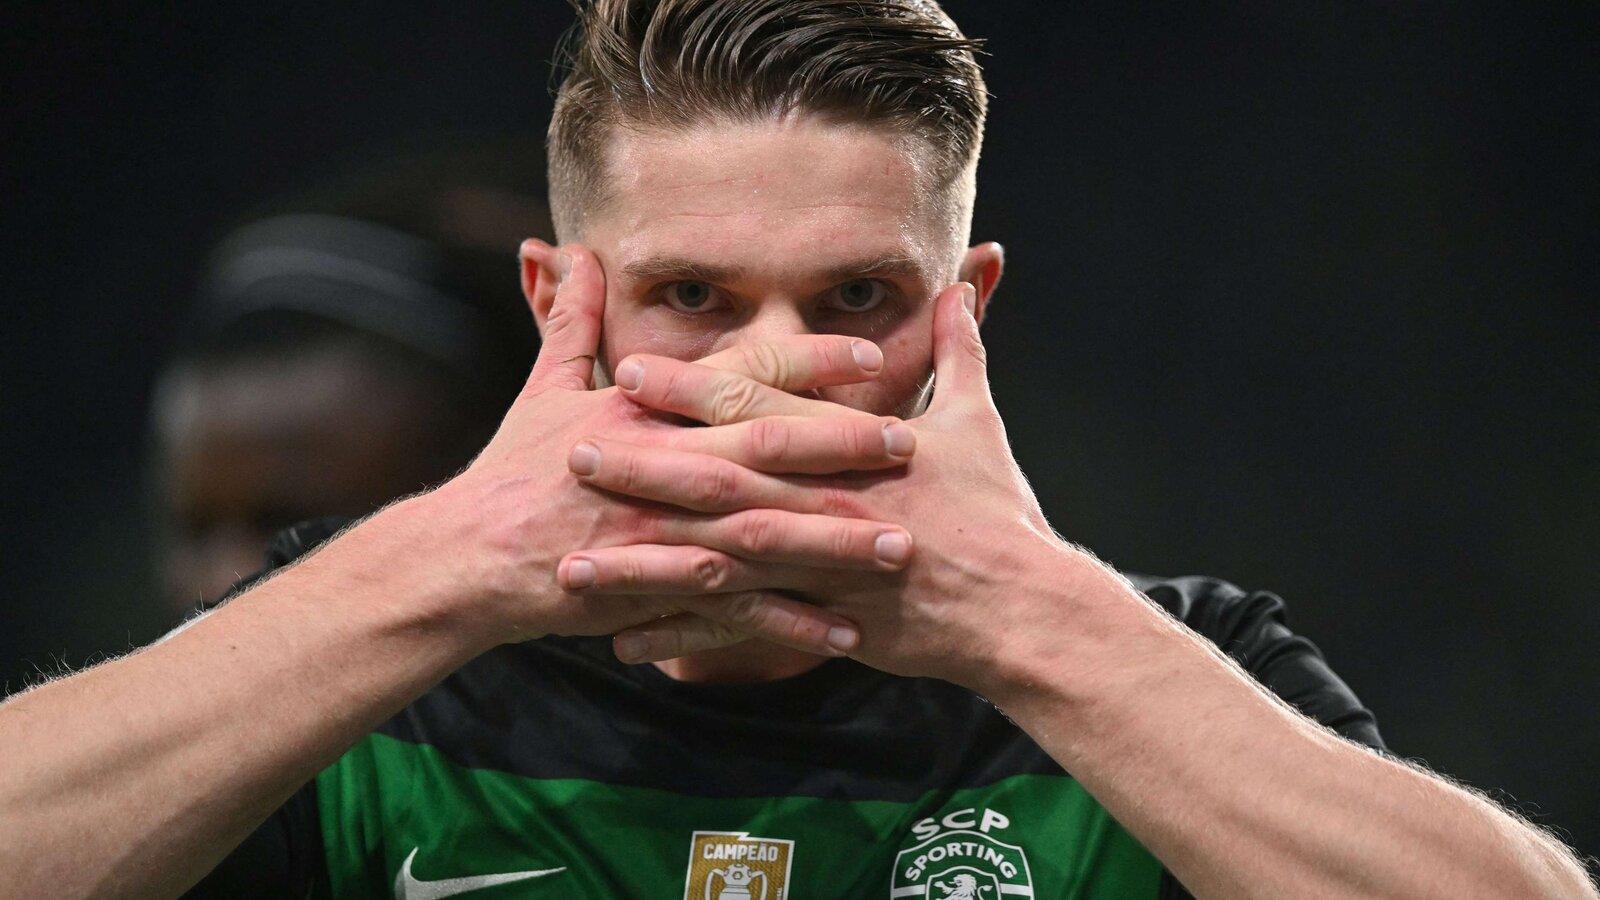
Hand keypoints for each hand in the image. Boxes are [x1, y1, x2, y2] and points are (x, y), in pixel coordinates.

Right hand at [415, 243, 918, 655]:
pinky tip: (846, 630)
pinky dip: (790, 621)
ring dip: (832, 541)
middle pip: (764, 450)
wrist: (466, 559)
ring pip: (762, 533)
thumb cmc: (511, 471)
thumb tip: (574, 251)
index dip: (805, 362)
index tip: (870, 353)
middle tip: (910, 445)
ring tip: (899, 545)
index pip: (736, 376)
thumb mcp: (542, 389)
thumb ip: (572, 321)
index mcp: (641, 412)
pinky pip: (735, 611)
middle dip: (841, 447)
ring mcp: (660, 533)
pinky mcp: (657, 592)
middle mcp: (658, 466)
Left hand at [563, 282, 1088, 692]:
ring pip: (715, 560)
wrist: (1021, 607)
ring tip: (573, 561)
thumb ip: (959, 350)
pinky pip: (740, 629)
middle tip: (573, 453)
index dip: (689, 391)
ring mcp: (821, 566)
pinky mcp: (823, 620)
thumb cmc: (999, 513)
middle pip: (720, 479)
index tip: (627, 373)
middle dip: (644, 466)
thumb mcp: (979, 420)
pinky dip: (682, 636)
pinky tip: (624, 641)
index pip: (757, 408)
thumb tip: (957, 287)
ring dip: (642, 560)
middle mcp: (826, 502)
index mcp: (852, 448)